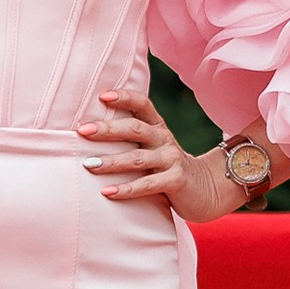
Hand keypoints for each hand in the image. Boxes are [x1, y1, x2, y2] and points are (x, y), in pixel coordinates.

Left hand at [79, 92, 245, 222]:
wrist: (206, 189)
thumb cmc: (167, 167)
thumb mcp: (153, 147)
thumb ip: (131, 139)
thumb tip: (88, 132)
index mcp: (158, 127)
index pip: (142, 104)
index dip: (124, 97)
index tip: (102, 96)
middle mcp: (164, 139)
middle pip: (135, 129)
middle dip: (108, 129)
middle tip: (83, 131)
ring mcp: (171, 159)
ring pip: (138, 158)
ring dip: (111, 161)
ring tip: (89, 164)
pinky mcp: (176, 181)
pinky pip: (148, 185)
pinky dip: (126, 189)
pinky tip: (107, 192)